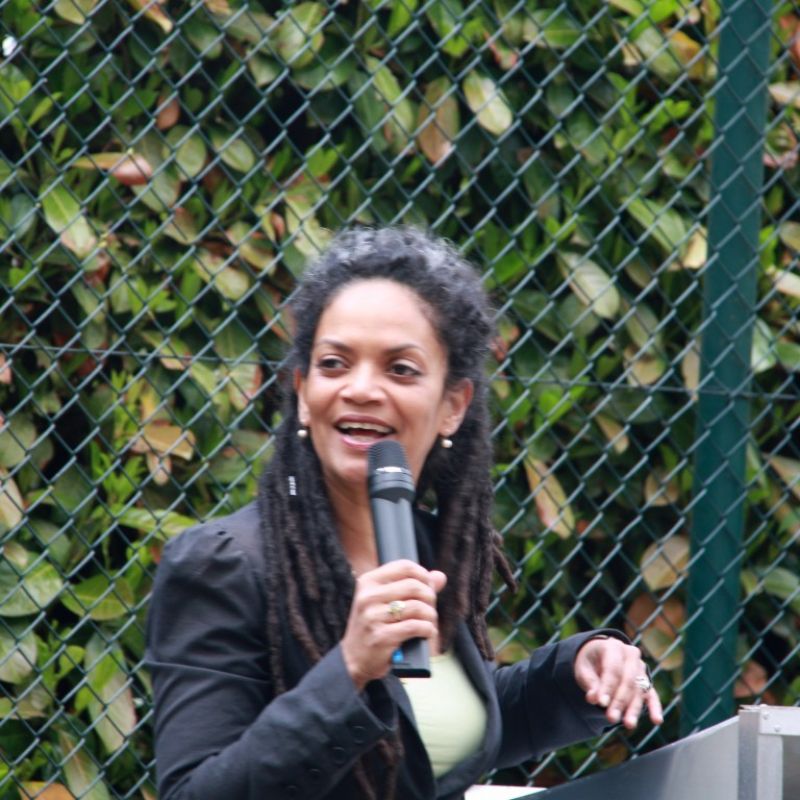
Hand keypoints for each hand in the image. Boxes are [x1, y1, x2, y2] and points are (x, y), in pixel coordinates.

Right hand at [341, 560, 446, 690]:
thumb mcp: (385, 602)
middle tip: (430, 608)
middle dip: (430, 597)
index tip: (429, 587)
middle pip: (414, 586)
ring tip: (429, 622)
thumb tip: (440, 576)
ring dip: (430, 615)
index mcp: (368, 582)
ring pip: (417, 607)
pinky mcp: (381, 637)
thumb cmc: (374, 626)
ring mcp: (373, 617)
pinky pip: (416, 627)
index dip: (423, 575)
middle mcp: (368, 596)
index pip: (404, 566)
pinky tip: (428, 632)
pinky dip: (428, 629)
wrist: (353, 659)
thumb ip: (413, 587)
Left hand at [574, 636, 663, 728]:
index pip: (613, 669)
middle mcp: (630, 654)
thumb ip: (589, 683)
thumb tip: (594, 699)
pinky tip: (656, 720)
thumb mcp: (583, 669)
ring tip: (629, 724)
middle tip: (611, 718)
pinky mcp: (646, 681)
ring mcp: (641, 667)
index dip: (607, 687)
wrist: (599, 654)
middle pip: (628, 680)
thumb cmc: (590, 662)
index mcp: (613, 646)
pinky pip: (652, 694)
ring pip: (639, 690)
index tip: (601, 703)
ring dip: (634, 708)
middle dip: (620, 701)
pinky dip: (654, 707)